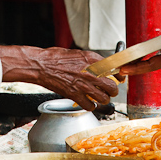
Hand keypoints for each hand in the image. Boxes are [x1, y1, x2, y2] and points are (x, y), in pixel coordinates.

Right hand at [0, 46, 119, 110]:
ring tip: (100, 98)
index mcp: (91, 59)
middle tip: (110, 90)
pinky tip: (89, 103)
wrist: (41, 65)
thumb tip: (101, 65)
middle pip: (112, 86)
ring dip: (103, 99)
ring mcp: (83, 85)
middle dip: (113, 90)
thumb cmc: (56, 57)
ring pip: (103, 98)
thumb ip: (91, 60)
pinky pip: (89, 106)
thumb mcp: (78, 53)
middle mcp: (90, 72)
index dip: (119, 75)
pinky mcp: (74, 95)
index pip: (114, 68)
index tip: (118, 78)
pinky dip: (91, 106)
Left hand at [118, 31, 160, 75]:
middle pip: (149, 65)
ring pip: (154, 61)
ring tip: (130, 64)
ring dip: (141, 63)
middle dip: (134, 68)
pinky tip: (149, 55)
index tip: (122, 70)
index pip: (150, 64)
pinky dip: (151, 56)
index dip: (135, 68)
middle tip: (120, 70)